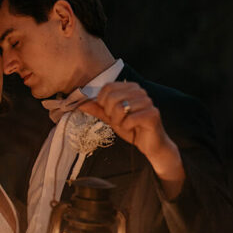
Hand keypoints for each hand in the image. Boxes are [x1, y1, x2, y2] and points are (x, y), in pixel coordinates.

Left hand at [80, 82, 185, 197]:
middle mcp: (140, 91)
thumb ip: (97, 109)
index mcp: (130, 88)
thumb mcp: (111, 118)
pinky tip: (134, 129)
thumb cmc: (131, 129)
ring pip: (120, 108)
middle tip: (119, 121)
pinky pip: (130, 119)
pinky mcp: (153, 113)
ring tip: (127, 125)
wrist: (150, 145)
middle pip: (112, 97)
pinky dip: (127, 127)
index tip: (110, 113)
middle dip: (111, 114)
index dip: (103, 102)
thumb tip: (80, 102)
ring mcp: (148, 101)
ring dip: (119, 122)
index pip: (107, 87)